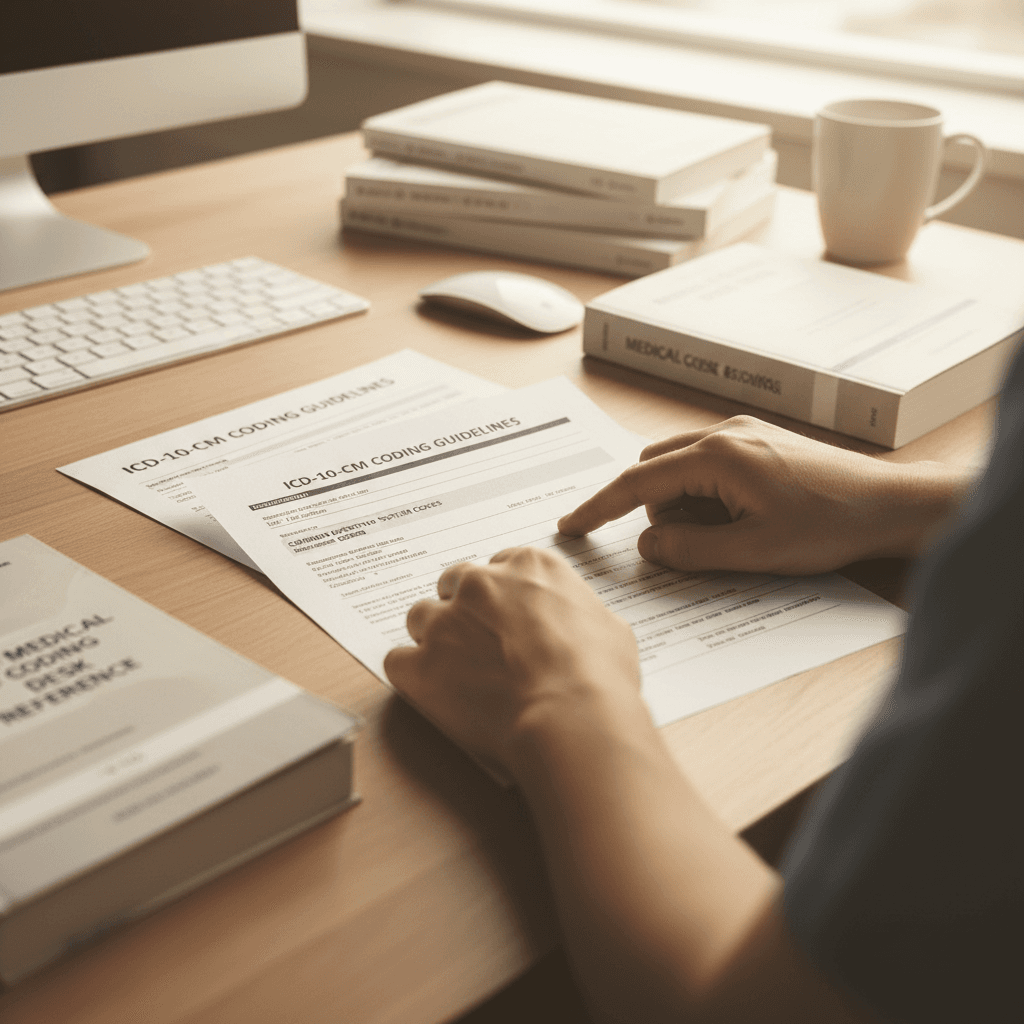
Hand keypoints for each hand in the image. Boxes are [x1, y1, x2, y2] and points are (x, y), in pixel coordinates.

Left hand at [383, 546, 645, 779]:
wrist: (572, 718)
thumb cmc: (599, 676)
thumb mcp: (609, 625)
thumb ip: (577, 612)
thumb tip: (577, 626)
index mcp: (529, 565)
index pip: (501, 566)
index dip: (503, 596)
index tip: (507, 618)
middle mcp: (481, 582)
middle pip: (456, 583)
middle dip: (464, 610)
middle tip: (481, 644)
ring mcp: (445, 622)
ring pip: (422, 617)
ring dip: (435, 640)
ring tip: (457, 673)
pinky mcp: (420, 664)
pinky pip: (399, 660)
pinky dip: (412, 676)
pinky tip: (434, 694)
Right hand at [558, 415, 970, 574]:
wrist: (891, 503)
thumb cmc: (829, 525)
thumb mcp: (753, 552)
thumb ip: (689, 550)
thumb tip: (648, 547)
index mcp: (716, 457)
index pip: (636, 483)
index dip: (598, 508)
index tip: (569, 527)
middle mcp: (721, 433)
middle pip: (653, 472)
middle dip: (658, 513)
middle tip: (698, 548)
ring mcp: (741, 432)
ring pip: (678, 468)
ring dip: (685, 506)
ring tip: (736, 534)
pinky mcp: (757, 439)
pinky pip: (706, 464)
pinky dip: (705, 494)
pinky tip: (743, 517)